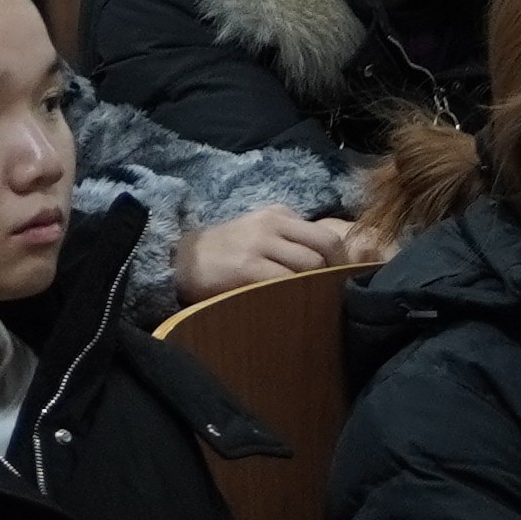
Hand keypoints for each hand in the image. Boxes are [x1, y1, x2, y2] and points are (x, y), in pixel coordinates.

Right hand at [174, 206, 361, 297]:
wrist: (178, 258)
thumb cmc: (224, 252)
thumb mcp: (259, 234)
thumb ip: (290, 240)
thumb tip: (332, 266)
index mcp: (279, 214)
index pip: (327, 234)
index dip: (342, 261)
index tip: (343, 281)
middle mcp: (272, 223)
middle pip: (326, 244)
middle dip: (337, 271)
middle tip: (335, 294)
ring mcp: (258, 243)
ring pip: (310, 263)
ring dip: (318, 285)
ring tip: (316, 302)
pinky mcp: (246, 266)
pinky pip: (286, 281)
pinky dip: (296, 294)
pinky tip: (294, 305)